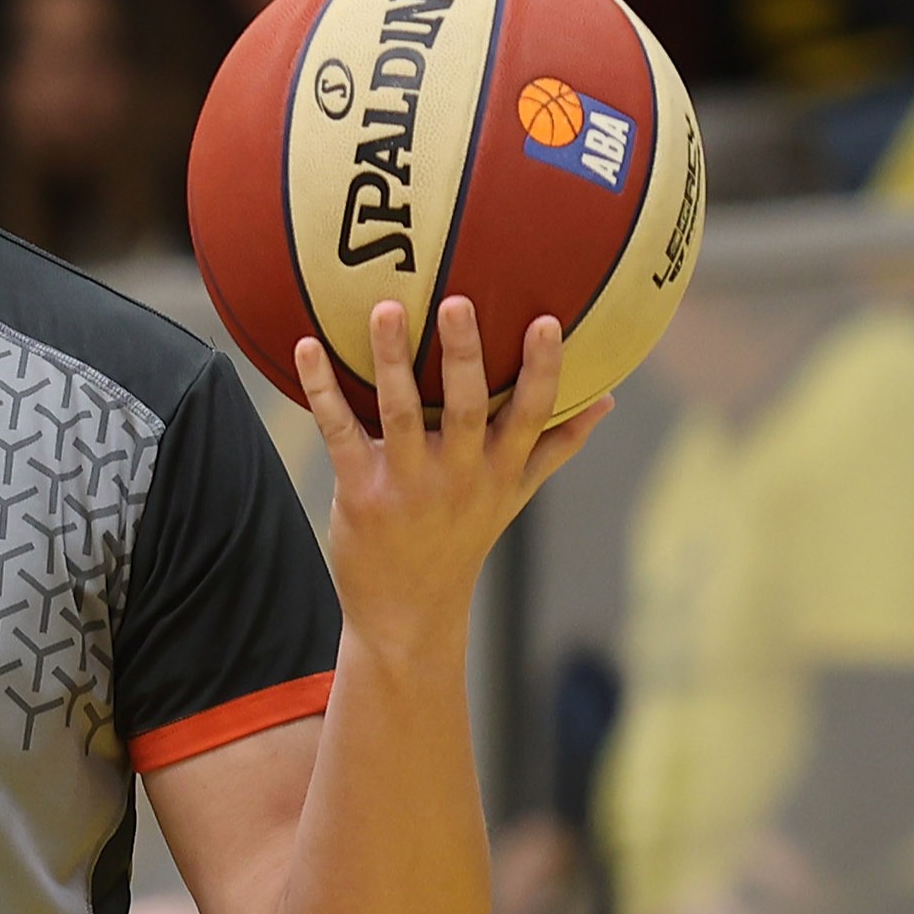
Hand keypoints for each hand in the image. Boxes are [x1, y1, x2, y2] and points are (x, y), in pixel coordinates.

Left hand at [291, 298, 604, 656]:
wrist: (410, 612)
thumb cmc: (464, 537)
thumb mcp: (515, 495)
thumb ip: (558, 445)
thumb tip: (607, 398)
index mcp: (500, 469)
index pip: (532, 414)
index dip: (542, 370)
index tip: (546, 321)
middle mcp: (460, 474)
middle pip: (468, 407)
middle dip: (464, 354)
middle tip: (457, 300)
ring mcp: (409, 483)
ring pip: (401, 412)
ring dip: (391, 359)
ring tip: (385, 309)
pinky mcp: (361, 491)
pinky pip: (340, 432)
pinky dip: (321, 390)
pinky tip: (306, 347)